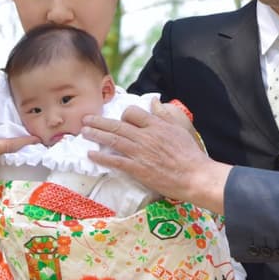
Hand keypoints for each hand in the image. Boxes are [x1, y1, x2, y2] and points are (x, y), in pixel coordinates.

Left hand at [84, 106, 230, 212]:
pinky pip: (115, 160)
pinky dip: (101, 157)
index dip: (122, 114)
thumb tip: (154, 103)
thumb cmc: (190, 155)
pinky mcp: (138, 168)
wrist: (195, 176)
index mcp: (156, 125)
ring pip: (113, 139)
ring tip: (83, 132)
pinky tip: (91, 155)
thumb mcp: (180, 129)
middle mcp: (146, 136)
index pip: (133, 113)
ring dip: (96, 135)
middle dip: (99, 121)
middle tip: (85, 119)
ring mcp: (140, 152)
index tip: (117, 118)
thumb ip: (165, 116)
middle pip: (117, 124)